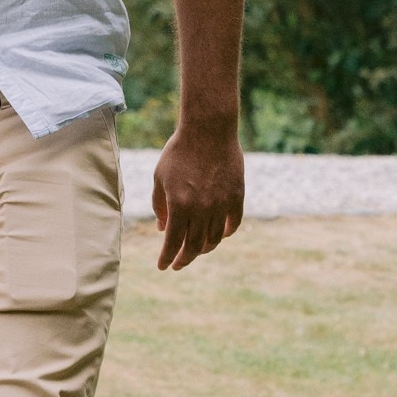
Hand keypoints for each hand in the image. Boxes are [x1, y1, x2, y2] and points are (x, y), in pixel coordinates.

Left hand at [151, 119, 243, 269]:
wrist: (208, 130)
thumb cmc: (179, 151)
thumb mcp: (160, 177)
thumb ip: (160, 206)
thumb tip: (164, 230)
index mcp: (180, 205)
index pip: (173, 243)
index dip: (167, 258)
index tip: (163, 266)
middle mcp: (202, 209)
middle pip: (194, 247)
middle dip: (184, 259)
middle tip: (178, 264)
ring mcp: (222, 204)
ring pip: (214, 239)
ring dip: (203, 248)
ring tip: (195, 249)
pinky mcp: (237, 197)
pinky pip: (233, 224)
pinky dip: (224, 234)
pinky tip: (217, 235)